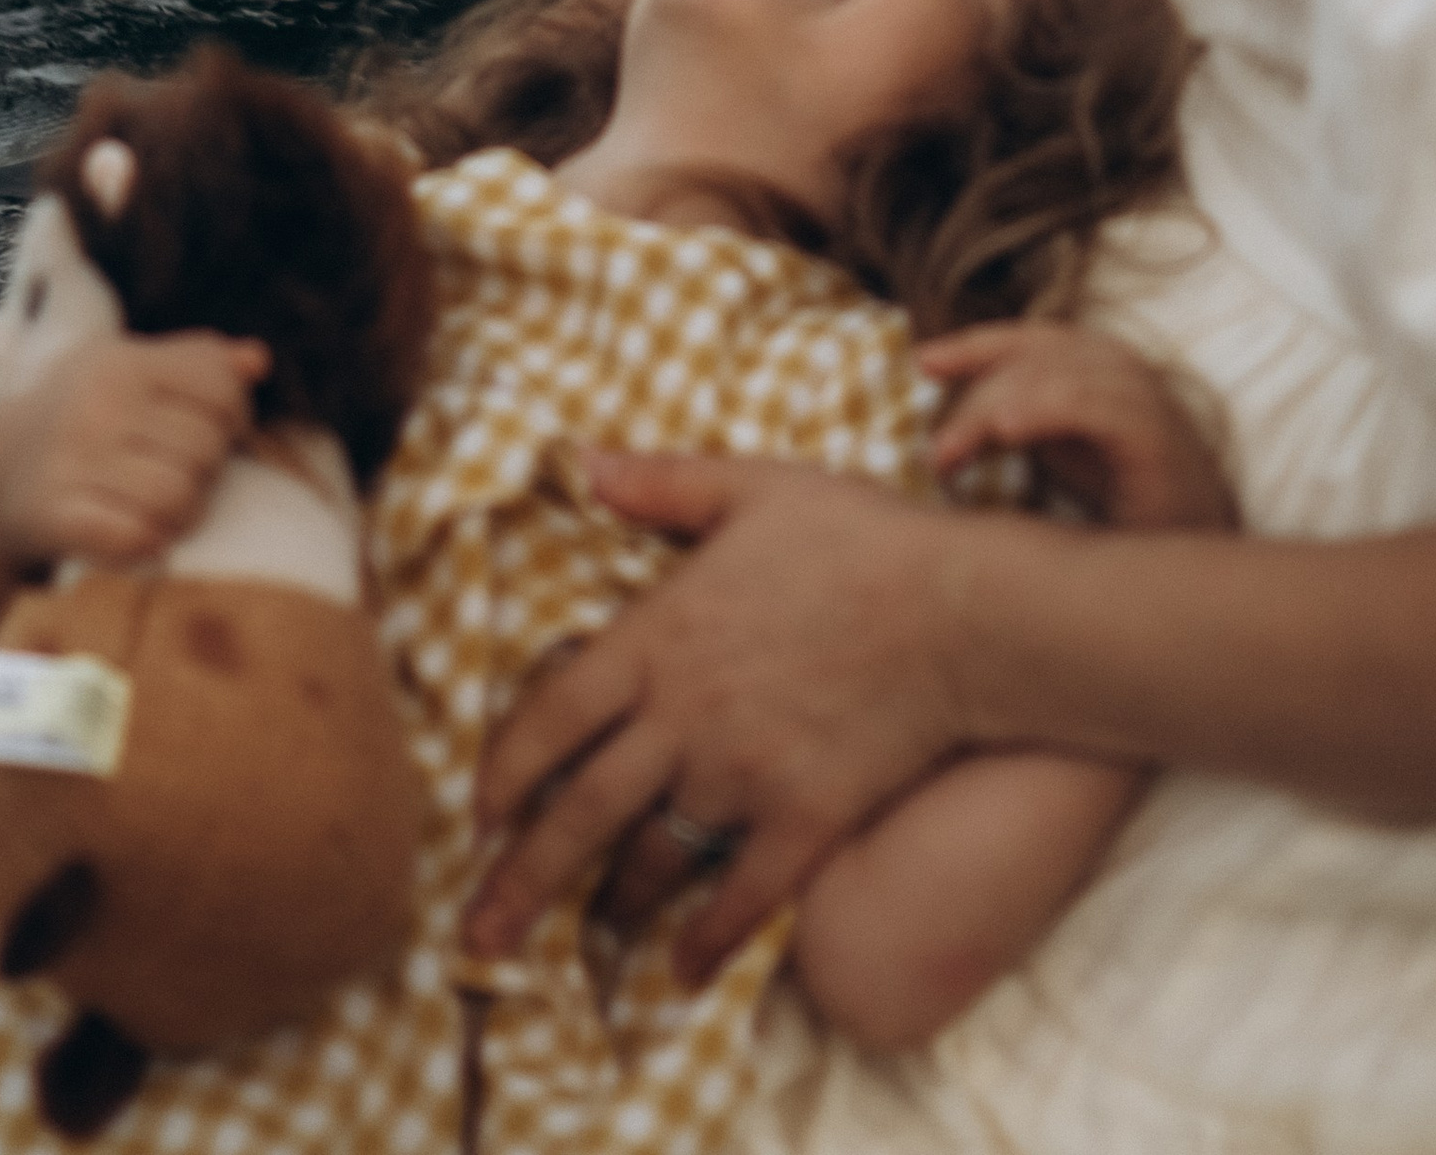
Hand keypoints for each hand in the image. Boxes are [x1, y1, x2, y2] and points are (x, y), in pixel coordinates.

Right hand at [0, 331, 267, 575]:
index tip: (216, 434)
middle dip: (207, 471)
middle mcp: (97, 405)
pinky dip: (149, 546)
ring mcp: (72, 460)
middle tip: (184, 477)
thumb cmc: (84, 417)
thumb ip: (197, 361)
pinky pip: (136, 538)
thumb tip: (258, 361)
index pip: (220, 386)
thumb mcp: (130, 370)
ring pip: (179, 497)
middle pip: (205, 448)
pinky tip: (140, 538)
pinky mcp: (54, 514)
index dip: (235, 416)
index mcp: (123, 363)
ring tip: (166, 510)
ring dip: (183, 515)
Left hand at [467, 456, 975, 982]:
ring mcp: (742, 778)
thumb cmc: (856, 539)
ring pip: (653, 859)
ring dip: (610, 906)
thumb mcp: (751, 488)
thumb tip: (580, 462)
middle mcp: (684, 719)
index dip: (505, 772)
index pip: (552, 717)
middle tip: (478, 934)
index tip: (477, 815)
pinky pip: (740, 899)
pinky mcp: (803, 822)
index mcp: (660, 638)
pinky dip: (706, 942)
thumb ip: (660, 482)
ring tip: (579, 943)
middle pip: (581, 813)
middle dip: (521, 879)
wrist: (958, 610)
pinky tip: (681, 974)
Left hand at [921, 323, 1237, 530]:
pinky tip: (1007, 430)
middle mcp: (1123, 374)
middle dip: (974, 395)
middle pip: (1033, 357)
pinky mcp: (1156, 436)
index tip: (923, 361)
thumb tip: (949, 424)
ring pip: (1055, 375)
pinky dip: (1046, 407)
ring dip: (994, 408)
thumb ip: (1023, 426)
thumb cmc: (1127, 514)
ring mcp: (1145, 400)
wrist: (1196, 570)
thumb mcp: (1062, 461)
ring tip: (952, 452)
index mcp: (1100, 372)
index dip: (976, 344)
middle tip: (937, 454)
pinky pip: (1094, 404)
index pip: (1031, 340)